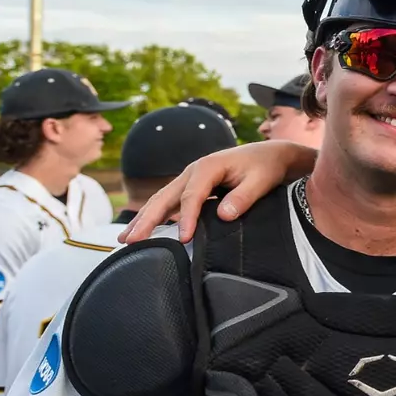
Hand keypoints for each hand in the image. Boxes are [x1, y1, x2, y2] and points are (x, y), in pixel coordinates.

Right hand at [119, 141, 318, 242]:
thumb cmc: (265, 166)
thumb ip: (243, 197)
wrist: (270, 154)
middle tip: (131, 241)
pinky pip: (169, 202)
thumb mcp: (261, 180)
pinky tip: (144, 231)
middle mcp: (193, 171)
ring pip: (161, 199)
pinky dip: (155, 216)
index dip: (187, 218)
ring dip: (144, 218)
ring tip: (126, 239)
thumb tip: (224, 215)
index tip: (183, 239)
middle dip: (147, 219)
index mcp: (208, 167)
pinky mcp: (192, 187)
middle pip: (165, 197)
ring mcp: (190, 178)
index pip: (192, 196)